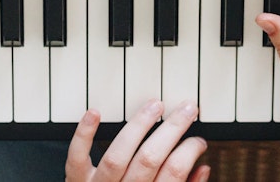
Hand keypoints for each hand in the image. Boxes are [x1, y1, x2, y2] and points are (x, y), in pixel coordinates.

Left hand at [66, 100, 209, 181]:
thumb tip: (203, 169)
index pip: (174, 173)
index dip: (189, 152)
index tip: (198, 140)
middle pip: (149, 159)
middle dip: (172, 129)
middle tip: (186, 110)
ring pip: (118, 155)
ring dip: (138, 126)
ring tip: (155, 106)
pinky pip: (77, 158)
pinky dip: (84, 135)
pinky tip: (95, 113)